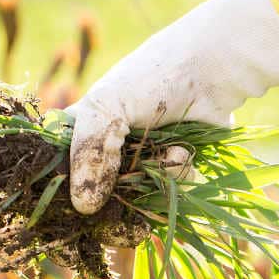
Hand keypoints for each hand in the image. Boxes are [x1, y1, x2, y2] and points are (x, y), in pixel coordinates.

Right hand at [65, 0, 278, 214]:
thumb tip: (84, 207)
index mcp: (85, 125)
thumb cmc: (153, 78)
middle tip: (132, 179)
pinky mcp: (173, 164)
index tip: (81, 200)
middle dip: (121, 188)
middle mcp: (112, 144)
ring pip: (137, 192)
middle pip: (101, 189)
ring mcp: (143, 155)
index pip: (64, 166)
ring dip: (156, 175)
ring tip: (172, 151)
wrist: (214, 71)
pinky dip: (176, 174)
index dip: (70, 186)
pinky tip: (184, 153)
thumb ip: (88, 154)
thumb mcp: (106, 107)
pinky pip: (168, 188)